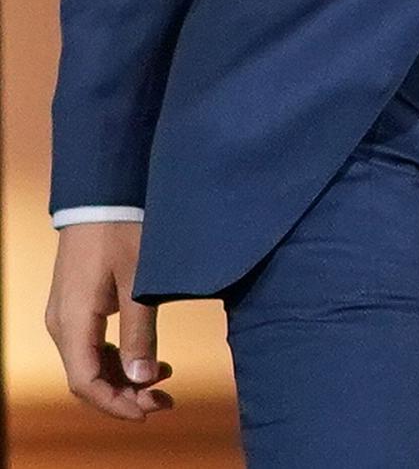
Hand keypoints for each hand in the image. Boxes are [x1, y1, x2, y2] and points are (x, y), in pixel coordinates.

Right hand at [47, 221, 172, 420]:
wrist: (104, 196)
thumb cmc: (123, 232)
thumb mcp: (139, 283)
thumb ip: (140, 332)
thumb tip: (144, 377)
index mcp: (73, 323)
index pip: (86, 382)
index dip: (115, 403)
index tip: (148, 412)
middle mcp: (63, 325)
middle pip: (87, 378)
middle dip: (124, 395)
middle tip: (165, 401)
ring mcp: (68, 315)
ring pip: (90, 364)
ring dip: (123, 378)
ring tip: (164, 384)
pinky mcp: (78, 306)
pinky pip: (93, 345)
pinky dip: (118, 358)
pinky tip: (150, 360)